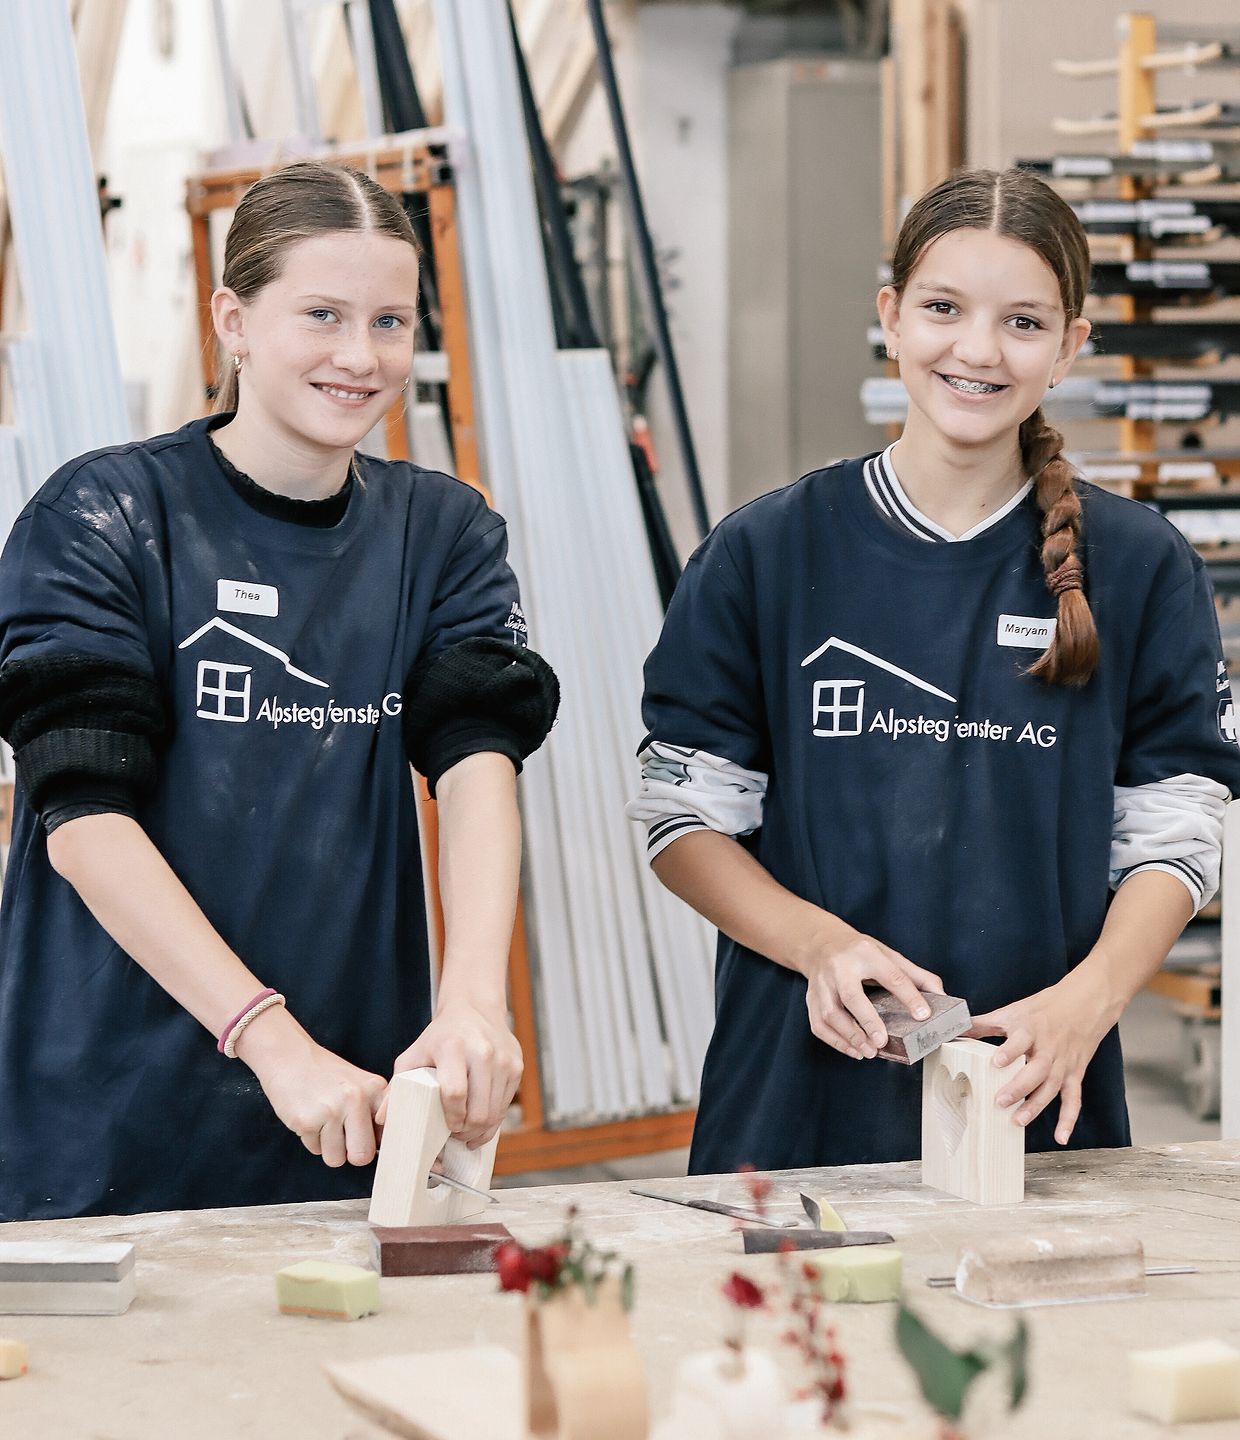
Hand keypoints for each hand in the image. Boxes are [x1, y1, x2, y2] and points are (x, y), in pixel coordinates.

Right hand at [235, 1009, 387, 1166]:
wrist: (288, 1057)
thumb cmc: (326, 1075)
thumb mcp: (358, 1084)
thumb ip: (374, 1112)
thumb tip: (384, 1149)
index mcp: (375, 1089)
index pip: (388, 1134)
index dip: (376, 1143)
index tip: (368, 1140)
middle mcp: (356, 1099)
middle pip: (363, 1157)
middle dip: (352, 1154)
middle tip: (343, 1136)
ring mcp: (331, 1110)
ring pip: (336, 1159)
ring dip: (329, 1147)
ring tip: (324, 1121)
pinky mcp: (307, 1121)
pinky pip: (315, 1150)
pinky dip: (312, 1139)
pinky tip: (309, 1116)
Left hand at [380, 998, 521, 1148]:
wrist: (474, 1011)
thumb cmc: (439, 1038)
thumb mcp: (413, 1055)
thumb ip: (397, 1087)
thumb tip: (383, 1120)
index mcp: (453, 1047)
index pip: (455, 1093)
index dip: (451, 1118)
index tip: (447, 1128)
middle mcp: (482, 1052)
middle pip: (479, 1110)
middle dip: (467, 1131)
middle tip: (456, 1135)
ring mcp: (503, 1060)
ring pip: (495, 1113)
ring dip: (480, 1129)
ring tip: (466, 1130)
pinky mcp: (516, 1067)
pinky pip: (506, 1105)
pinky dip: (493, 1118)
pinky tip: (480, 1118)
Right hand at [797, 921, 943, 1059]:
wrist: (820, 944)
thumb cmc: (859, 952)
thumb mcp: (888, 955)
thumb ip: (916, 975)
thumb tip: (942, 996)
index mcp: (865, 953)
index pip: (891, 975)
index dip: (909, 996)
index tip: (923, 1015)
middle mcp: (840, 967)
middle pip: (851, 995)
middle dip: (867, 1020)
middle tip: (882, 1041)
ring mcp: (822, 983)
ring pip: (829, 1013)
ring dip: (849, 1036)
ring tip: (869, 1051)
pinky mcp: (811, 998)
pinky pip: (818, 1024)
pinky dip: (835, 1041)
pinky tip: (853, 1050)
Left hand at [968, 976, 1113, 1143]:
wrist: (1084, 1004)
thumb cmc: (1045, 1009)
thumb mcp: (1013, 1011)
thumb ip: (985, 1023)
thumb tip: (957, 1029)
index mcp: (1031, 1029)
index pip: (1021, 1040)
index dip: (1010, 1051)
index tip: (996, 1062)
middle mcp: (1049, 1048)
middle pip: (1036, 1069)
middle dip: (1019, 1087)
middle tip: (1000, 1101)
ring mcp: (1063, 1064)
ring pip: (1051, 1087)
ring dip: (1036, 1105)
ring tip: (1018, 1120)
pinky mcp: (1075, 1074)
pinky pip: (1073, 1099)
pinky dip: (1069, 1119)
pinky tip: (1060, 1137)